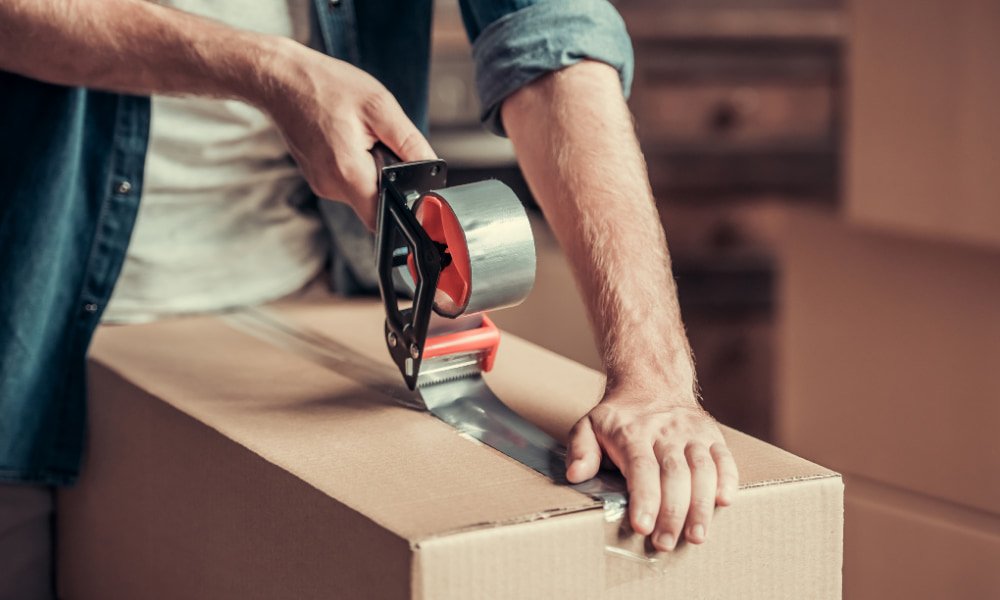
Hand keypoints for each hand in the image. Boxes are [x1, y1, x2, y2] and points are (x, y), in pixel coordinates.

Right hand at [256, 39, 435, 227]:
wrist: (279, 79)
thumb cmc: (324, 86)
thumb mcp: (379, 107)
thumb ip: (410, 143)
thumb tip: (432, 168)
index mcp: (348, 173)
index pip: (382, 218)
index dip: (403, 209)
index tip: (410, 189)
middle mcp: (331, 186)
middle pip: (374, 204)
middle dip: (387, 181)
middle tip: (381, 147)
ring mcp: (321, 183)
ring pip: (361, 192)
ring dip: (371, 170)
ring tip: (361, 137)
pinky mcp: (317, 177)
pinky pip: (347, 180)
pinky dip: (356, 164)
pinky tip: (348, 138)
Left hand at [565, 384, 737, 551]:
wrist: (653, 382)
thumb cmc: (619, 416)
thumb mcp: (589, 425)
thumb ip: (581, 449)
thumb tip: (576, 474)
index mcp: (633, 433)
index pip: (641, 468)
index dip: (644, 499)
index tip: (642, 526)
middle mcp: (665, 432)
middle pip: (673, 474)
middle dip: (672, 512)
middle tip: (665, 542)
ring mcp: (692, 433)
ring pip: (701, 469)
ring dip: (701, 504)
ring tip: (696, 536)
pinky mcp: (712, 436)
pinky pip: (724, 458)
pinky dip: (728, 480)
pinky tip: (724, 503)